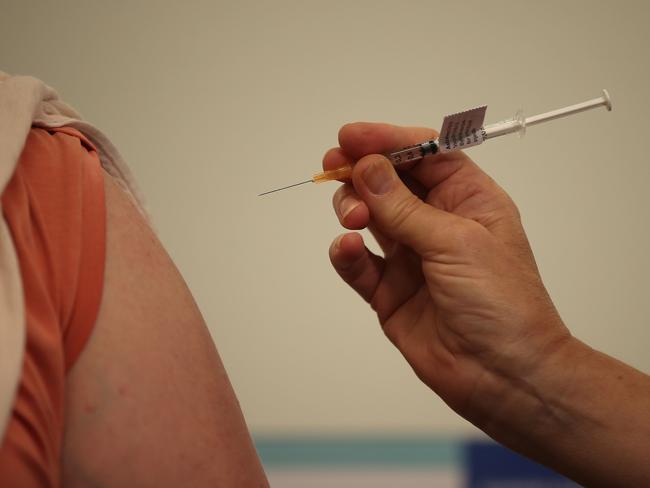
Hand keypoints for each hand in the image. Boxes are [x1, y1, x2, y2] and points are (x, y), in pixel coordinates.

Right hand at [325, 122, 570, 422]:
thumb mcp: (456, 242)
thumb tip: (367, 168)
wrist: (503, 375)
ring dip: (352, 208)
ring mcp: (411, 256)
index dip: (387, 140)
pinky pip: (358, 263)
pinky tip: (347, 249)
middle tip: (335, 167)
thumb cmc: (502, 303)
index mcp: (467, 199)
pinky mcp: (389, 290)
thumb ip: (404, 207)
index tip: (351, 136)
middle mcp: (436, 223)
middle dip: (361, 172)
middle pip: (389, 181)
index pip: (423, 155)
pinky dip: (346, 253)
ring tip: (354, 220)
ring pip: (368, 216)